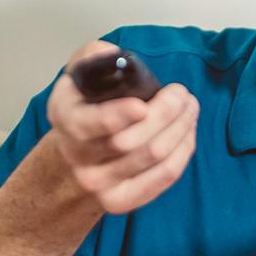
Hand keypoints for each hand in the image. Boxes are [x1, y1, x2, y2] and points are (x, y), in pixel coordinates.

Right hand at [44, 41, 199, 214]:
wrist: (74, 157)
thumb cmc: (84, 109)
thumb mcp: (78, 77)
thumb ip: (92, 58)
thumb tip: (112, 54)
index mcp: (66, 122)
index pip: (89, 125)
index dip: (116, 116)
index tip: (142, 105)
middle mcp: (79, 157)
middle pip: (131, 142)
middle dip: (165, 114)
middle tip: (181, 94)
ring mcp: (100, 184)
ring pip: (153, 158)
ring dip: (180, 129)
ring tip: (189, 108)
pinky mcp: (122, 200)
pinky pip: (163, 177)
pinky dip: (183, 152)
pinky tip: (187, 132)